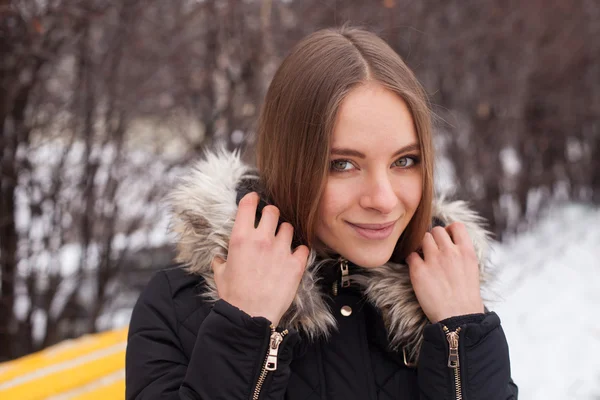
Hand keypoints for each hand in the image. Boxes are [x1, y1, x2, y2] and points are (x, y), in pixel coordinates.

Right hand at [212, 192, 309, 326]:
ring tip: (282, 242)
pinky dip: (299, 251)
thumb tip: (219, 258)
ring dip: (285, 233)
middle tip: (270, 222)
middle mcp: (262, 239)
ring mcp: (281, 250)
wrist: (250, 316)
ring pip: (289, 227)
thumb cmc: (233, 296)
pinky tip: (294, 257)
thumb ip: (220, 261)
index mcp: (241, 238)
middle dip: (271, 214)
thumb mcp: (220, 274)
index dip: (252, 198)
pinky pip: (303, 248)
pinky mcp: (295, 264)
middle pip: (272, 211)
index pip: (248, 205)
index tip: (254, 199)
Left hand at [406, 222, 483, 322]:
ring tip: (426, 259)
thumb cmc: (466, 297)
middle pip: (436, 230)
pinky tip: (417, 269)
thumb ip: (461, 253)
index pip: (456, 226)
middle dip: (434, 238)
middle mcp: (450, 252)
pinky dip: (412, 260)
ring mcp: (433, 260)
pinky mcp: (418, 271)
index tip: (447, 238)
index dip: (449, 230)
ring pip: (423, 238)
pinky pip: (410, 255)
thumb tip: (449, 242)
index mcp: (466, 252)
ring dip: (422, 246)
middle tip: (434, 251)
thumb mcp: (472, 270)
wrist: (459, 318)